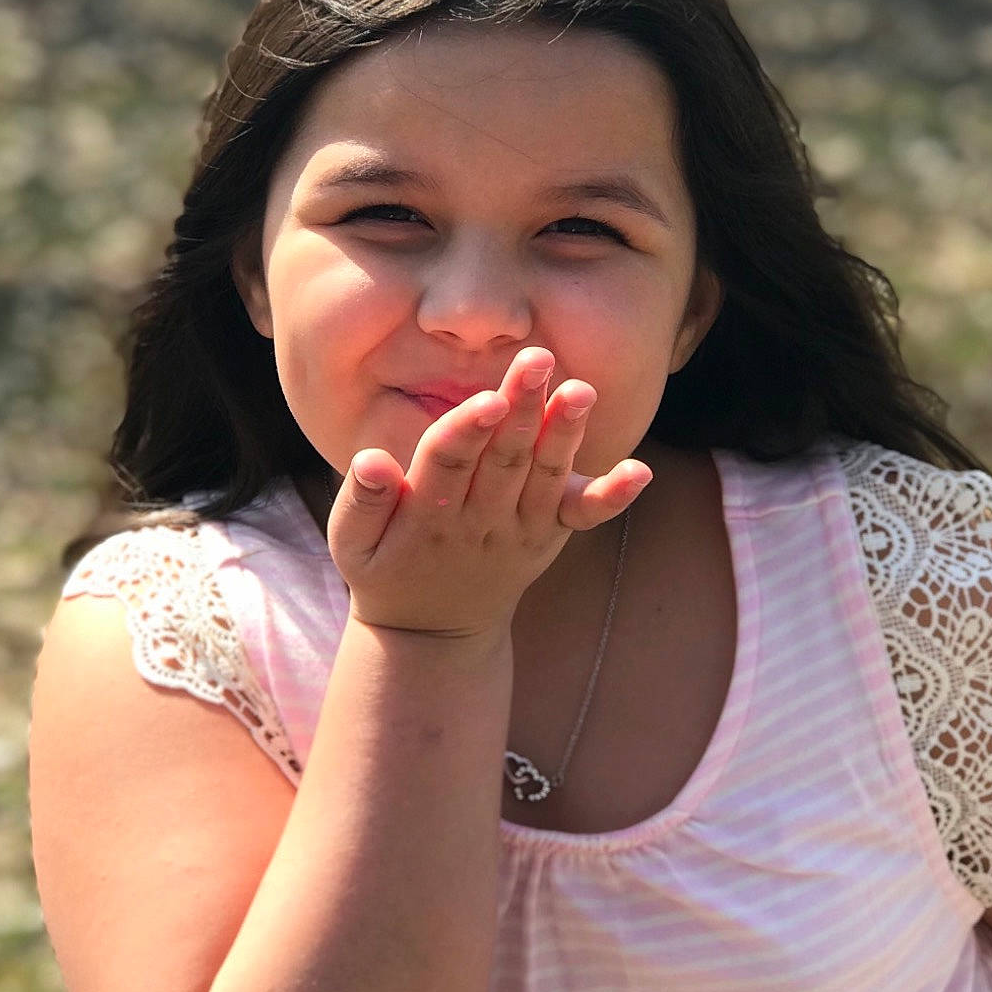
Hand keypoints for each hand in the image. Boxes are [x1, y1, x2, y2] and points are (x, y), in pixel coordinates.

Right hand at [326, 348, 650, 639]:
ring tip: (582, 391)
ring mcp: (521, 530)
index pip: (448, 463)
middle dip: (522, 409)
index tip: (488, 398)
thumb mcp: (352, 544)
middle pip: (504, 459)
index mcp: (427, 517)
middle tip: (538, 359)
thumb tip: (373, 457)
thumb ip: (361, 500)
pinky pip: (583, 516)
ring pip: (544, 476)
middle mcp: (480, 522)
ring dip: (565, 434)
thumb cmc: (386, 568)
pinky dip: (612, 497)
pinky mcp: (549, 534)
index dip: (468, 430)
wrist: (434, 632)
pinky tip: (640, 471)